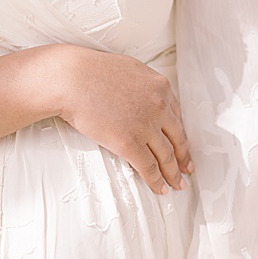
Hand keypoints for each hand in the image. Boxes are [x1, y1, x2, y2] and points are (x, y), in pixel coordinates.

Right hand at [50, 46, 192, 193]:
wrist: (71, 79)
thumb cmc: (89, 71)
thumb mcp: (128, 70)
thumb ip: (142, 85)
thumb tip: (140, 96)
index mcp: (161, 88)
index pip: (176, 116)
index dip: (180, 134)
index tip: (181, 145)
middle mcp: (159, 107)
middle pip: (177, 138)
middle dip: (183, 157)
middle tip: (186, 169)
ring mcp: (145, 126)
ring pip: (166, 155)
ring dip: (172, 173)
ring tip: (176, 184)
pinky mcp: (128, 143)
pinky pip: (148, 166)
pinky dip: (156, 180)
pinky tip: (160, 189)